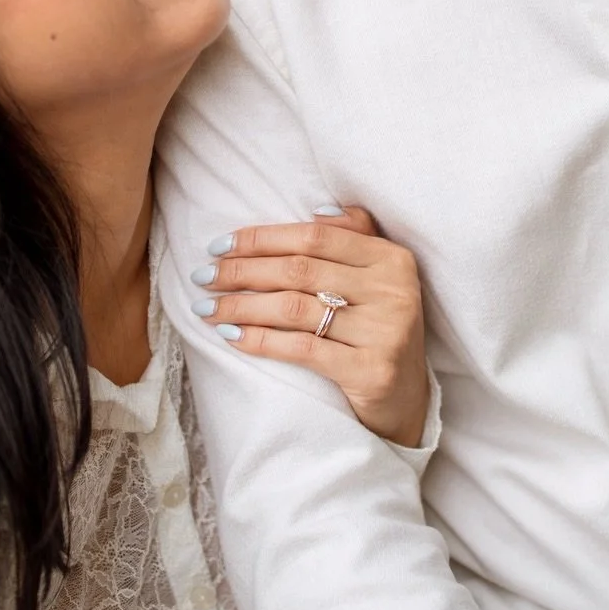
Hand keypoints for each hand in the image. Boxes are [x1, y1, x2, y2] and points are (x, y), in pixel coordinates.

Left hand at [190, 207, 429, 443]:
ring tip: (206, 309)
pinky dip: (260, 340)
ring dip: (241, 307)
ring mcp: (384, 332)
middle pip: (299, 271)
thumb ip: (356, 236)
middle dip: (242, 272)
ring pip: (294, 308)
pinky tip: (231, 337)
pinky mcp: (371, 371)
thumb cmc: (378, 331)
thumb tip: (316, 209)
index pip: (315, 237)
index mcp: (392, 259)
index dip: (263, 238)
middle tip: (203, 277)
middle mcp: (393, 291)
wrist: (406, 400)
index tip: (219, 246)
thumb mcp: (378, 279)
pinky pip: (302, 348)